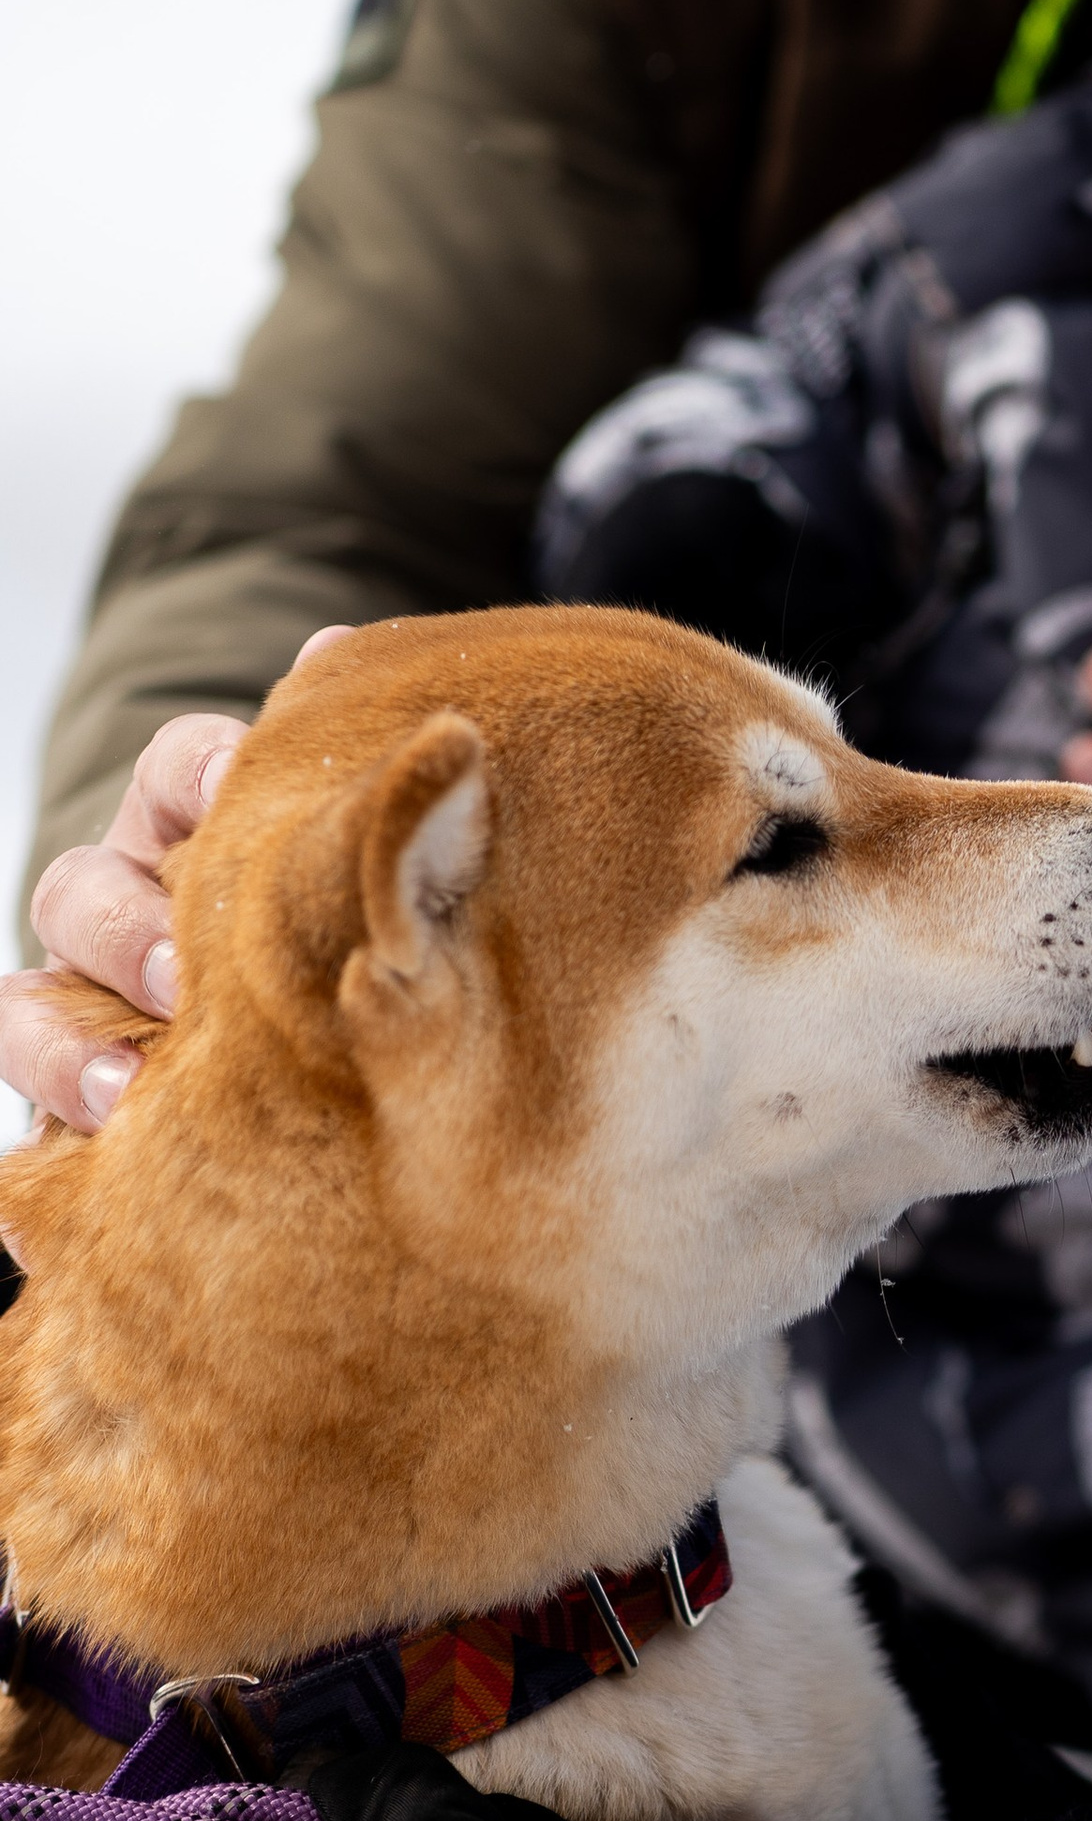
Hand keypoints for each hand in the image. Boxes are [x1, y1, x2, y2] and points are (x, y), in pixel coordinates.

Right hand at [0, 627, 351, 1126]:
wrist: (298, 1049)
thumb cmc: (320, 930)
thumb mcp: (324, 858)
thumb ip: (322, 773)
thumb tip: (331, 649)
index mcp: (192, 830)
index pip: (176, 772)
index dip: (198, 773)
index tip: (229, 787)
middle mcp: (125, 907)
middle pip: (84, 894)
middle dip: (123, 933)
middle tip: (182, 980)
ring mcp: (88, 1002)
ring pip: (30, 1006)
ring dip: (66, 1047)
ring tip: (122, 1092)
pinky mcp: (73, 1090)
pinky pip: (36, 1111)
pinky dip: (45, 1133)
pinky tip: (62, 1171)